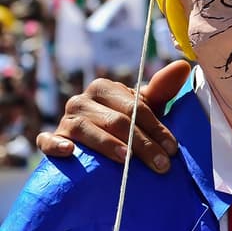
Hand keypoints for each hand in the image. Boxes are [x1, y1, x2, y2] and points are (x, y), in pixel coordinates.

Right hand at [36, 60, 190, 172]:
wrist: (96, 147)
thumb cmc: (127, 124)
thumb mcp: (145, 108)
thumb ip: (163, 89)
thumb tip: (184, 65)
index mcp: (104, 88)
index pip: (135, 108)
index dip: (156, 129)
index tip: (173, 149)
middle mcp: (81, 100)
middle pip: (116, 121)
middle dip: (142, 144)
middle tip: (162, 165)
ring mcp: (65, 120)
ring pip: (87, 130)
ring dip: (108, 146)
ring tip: (127, 161)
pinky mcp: (52, 139)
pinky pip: (48, 141)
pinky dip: (56, 145)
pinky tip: (70, 151)